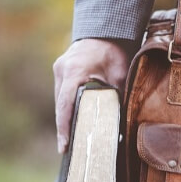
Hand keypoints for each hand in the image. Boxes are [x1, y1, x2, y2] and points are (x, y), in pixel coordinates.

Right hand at [53, 38, 130, 152]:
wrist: (106, 31)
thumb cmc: (114, 51)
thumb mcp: (120, 73)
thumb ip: (117, 95)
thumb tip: (121, 122)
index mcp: (74, 70)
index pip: (65, 103)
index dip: (63, 127)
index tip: (64, 146)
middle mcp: (62, 69)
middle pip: (61, 105)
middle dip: (64, 127)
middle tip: (69, 150)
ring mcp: (59, 70)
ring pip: (60, 100)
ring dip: (65, 118)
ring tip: (71, 141)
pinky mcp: (61, 71)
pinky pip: (62, 94)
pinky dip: (68, 108)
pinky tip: (74, 122)